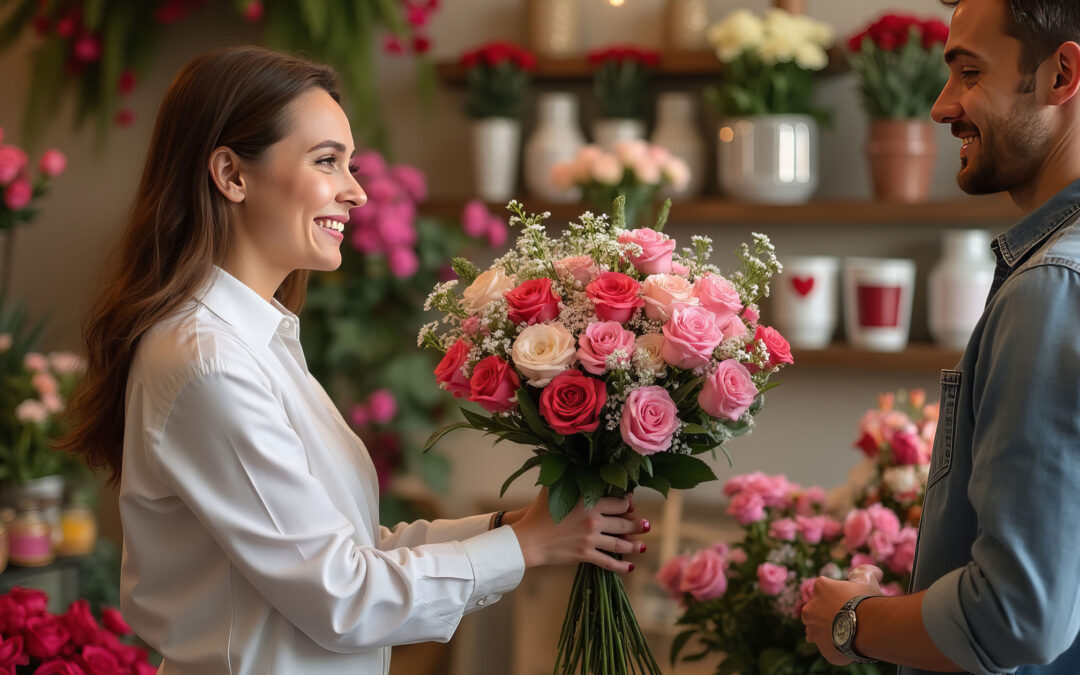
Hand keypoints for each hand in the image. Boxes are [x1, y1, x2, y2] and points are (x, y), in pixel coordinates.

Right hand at [509, 488, 648, 572]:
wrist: (528, 539)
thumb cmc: (538, 511)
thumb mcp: (553, 487)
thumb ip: (566, 474)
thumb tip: (569, 455)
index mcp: (589, 501)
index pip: (618, 502)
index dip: (627, 503)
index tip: (631, 503)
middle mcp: (593, 520)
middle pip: (623, 523)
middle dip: (637, 525)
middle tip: (646, 526)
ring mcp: (590, 539)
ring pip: (619, 543)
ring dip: (634, 546)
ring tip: (643, 547)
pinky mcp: (585, 555)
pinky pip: (607, 562)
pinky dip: (620, 566)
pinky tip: (629, 567)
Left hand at [801, 565, 882, 665]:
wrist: (867, 629)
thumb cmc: (867, 602)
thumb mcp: (868, 581)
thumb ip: (866, 573)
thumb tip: (873, 571)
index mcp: (820, 588)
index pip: (825, 588)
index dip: (838, 595)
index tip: (850, 601)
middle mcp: (810, 608)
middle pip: (817, 610)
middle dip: (828, 613)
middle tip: (848, 619)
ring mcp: (813, 630)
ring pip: (818, 630)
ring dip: (828, 631)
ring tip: (849, 634)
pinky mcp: (821, 648)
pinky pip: (827, 647)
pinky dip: (836, 647)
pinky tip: (849, 646)